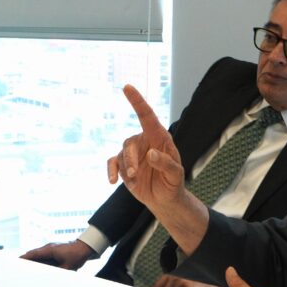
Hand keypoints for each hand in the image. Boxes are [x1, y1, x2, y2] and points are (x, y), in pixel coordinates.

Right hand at [20, 240, 95, 269]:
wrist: (86, 247)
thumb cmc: (77, 255)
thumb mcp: (67, 267)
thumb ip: (58, 273)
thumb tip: (49, 280)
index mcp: (49, 250)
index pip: (33, 254)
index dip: (23, 258)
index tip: (15, 262)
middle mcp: (48, 248)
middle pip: (33, 254)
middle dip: (25, 261)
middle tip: (17, 267)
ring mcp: (51, 249)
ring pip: (38, 256)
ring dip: (33, 262)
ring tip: (26, 270)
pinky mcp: (55, 251)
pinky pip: (44, 257)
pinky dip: (40, 262)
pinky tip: (39, 268)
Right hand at [108, 85, 185, 210]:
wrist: (164, 199)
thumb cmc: (173, 183)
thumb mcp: (175, 175)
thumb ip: (166, 163)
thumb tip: (150, 154)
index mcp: (159, 138)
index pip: (147, 116)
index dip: (137, 100)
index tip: (127, 87)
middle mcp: (144, 142)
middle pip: (130, 142)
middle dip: (130, 158)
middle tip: (134, 174)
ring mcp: (133, 154)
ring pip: (121, 154)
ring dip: (126, 168)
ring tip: (134, 181)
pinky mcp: (123, 166)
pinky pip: (112, 163)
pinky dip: (111, 171)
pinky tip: (112, 182)